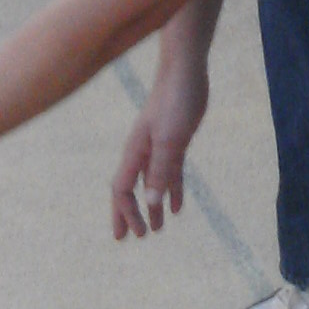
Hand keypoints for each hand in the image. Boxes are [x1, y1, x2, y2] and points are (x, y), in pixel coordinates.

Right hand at [110, 59, 206, 241]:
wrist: (186, 72)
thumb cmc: (176, 102)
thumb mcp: (171, 139)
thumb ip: (161, 169)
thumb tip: (151, 201)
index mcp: (136, 152)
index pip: (123, 189)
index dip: (126, 212)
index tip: (133, 234)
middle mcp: (143, 152)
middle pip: (131, 189)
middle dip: (131, 214)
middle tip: (135, 237)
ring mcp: (158, 146)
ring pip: (152, 183)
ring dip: (153, 205)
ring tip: (157, 228)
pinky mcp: (175, 141)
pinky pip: (170, 172)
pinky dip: (172, 189)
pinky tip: (177, 206)